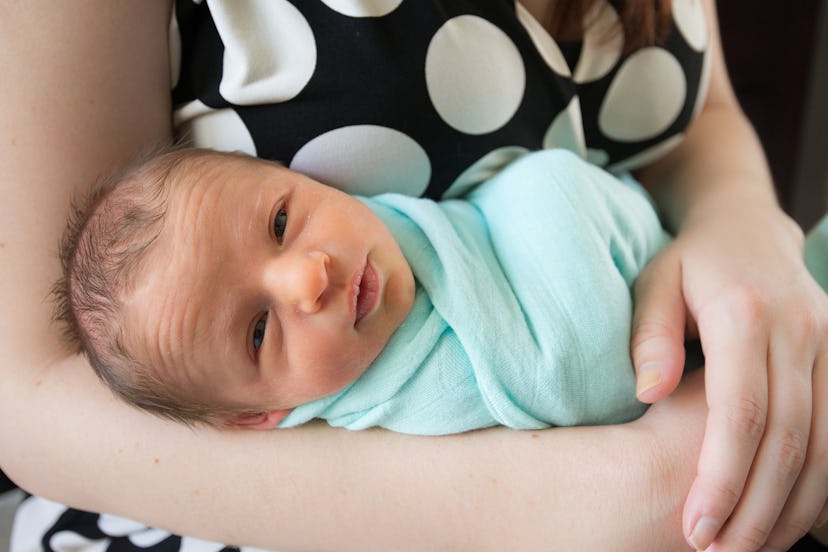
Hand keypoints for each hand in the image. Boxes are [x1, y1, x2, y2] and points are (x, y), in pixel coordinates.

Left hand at [630, 201, 827, 550]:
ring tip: (752, 548)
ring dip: (794, 506)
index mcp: (745, 313)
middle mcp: (800, 330)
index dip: (721, 476)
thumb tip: (648, 393)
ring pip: (827, 443)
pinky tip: (793, 515)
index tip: (696, 525)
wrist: (746, 229)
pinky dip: (823, 481)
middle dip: (756, 507)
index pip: (741, 412)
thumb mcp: (652, 284)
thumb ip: (649, 335)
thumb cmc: (687, 264)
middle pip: (789, 438)